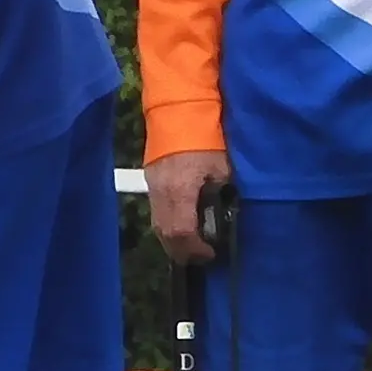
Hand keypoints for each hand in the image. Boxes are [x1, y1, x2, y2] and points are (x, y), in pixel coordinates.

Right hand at [146, 150, 233, 266]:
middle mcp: (161, 192)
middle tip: (201, 257)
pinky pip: (155, 214)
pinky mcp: (149, 183)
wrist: (178, 113)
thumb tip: (220, 217)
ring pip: (157, 226)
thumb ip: (219, 195)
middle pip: (165, 234)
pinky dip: (167, 227)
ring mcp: (152, 188)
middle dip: (183, 251)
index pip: (181, 231)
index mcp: (180, 189)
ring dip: (173, 242)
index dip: (195, 248)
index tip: (211, 253)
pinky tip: (181, 230)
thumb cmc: (207, 140)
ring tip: (191, 248)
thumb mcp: (221, 169)